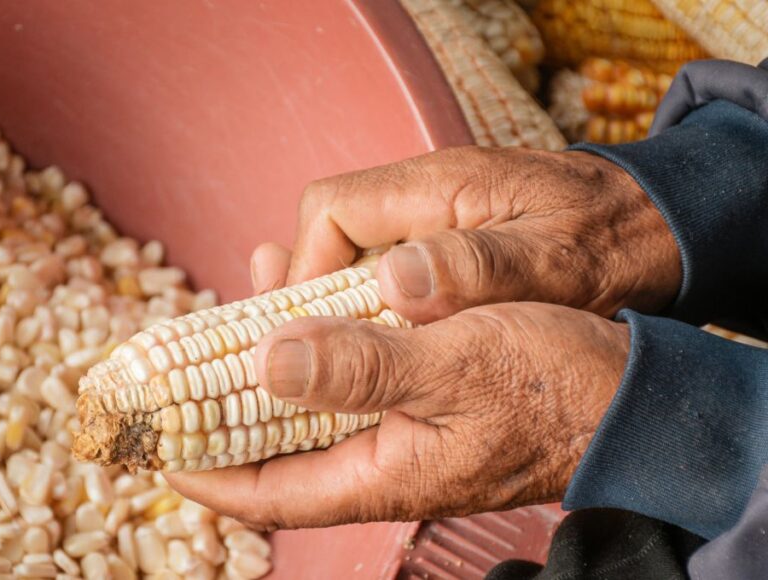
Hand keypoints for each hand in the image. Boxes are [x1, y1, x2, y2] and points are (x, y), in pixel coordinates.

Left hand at [166, 302, 629, 529]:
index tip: (149, 440)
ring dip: (272, 357)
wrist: (633, 395)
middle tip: (180, 352)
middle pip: (276, 445)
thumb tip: (260, 366)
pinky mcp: (422, 404)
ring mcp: (401, 435)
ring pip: (312, 404)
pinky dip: (321, 342)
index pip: (265, 491)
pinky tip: (312, 299)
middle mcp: (380, 462)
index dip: (201, 470)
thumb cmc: (554, 385)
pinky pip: (350, 380)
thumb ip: (359, 370)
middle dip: (223, 400)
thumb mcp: (453, 366)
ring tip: (248, 292)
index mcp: (379, 473)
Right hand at [250, 146, 680, 320]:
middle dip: (311, 291)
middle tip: (314, 354)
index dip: (302, 269)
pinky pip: (384, 263)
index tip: (304, 331)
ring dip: (340, 302)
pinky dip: (373, 305)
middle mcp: (425, 191)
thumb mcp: (556, 262)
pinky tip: (387, 344)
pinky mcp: (446, 237)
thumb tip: (392, 282)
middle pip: (329, 230)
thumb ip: (477, 268)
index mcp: (441, 185)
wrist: (662, 221)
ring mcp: (433, 213)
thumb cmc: (614, 239)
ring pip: (353, 251)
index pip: (328, 210)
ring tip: (342, 357)